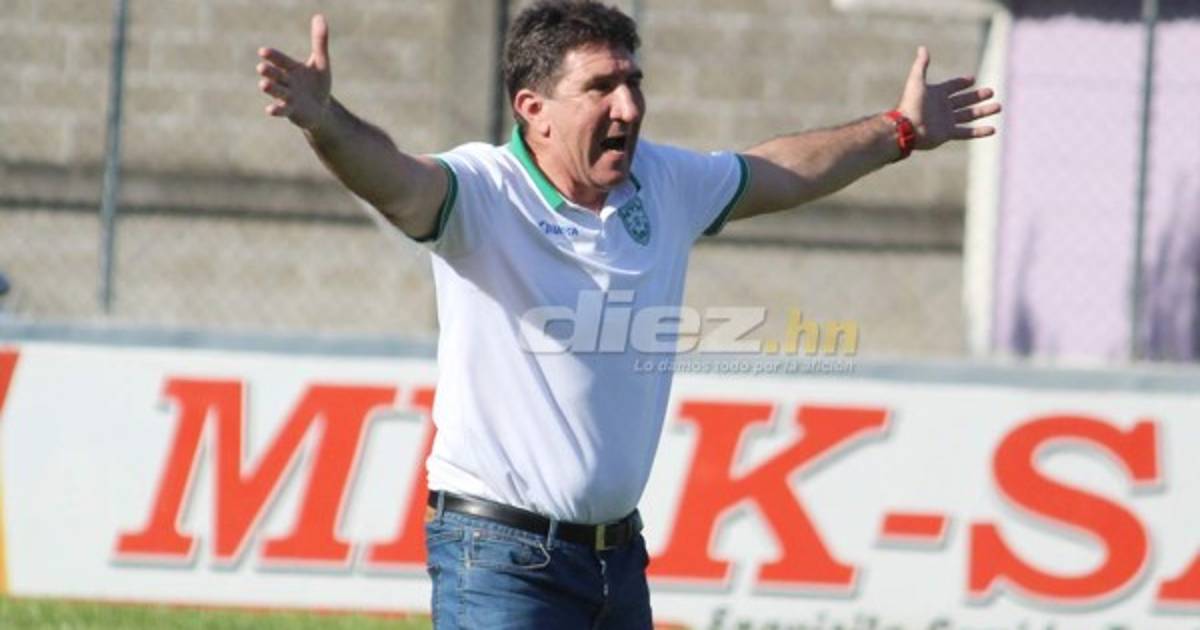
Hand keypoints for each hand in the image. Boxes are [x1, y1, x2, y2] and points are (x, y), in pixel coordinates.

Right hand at [256, 14, 331, 131]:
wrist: (321, 108)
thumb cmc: (317, 84)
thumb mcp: (321, 62)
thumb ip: (319, 41)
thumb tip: (320, 17)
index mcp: (291, 68)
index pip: (281, 60)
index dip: (273, 56)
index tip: (263, 51)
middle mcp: (286, 81)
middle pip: (276, 75)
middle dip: (269, 72)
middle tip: (261, 68)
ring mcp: (287, 96)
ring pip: (278, 91)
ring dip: (270, 88)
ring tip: (263, 84)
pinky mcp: (291, 110)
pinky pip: (282, 110)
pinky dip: (277, 109)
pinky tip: (269, 109)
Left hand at [895, 46, 1001, 150]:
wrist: (907, 128)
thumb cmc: (911, 104)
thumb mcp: (916, 81)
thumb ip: (921, 65)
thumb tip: (922, 48)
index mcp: (936, 94)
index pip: (952, 86)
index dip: (961, 82)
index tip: (973, 79)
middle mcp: (942, 107)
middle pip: (964, 100)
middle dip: (977, 96)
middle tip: (991, 92)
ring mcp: (946, 121)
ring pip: (969, 115)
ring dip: (983, 111)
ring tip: (998, 107)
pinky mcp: (948, 133)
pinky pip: (967, 132)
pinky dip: (979, 131)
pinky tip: (992, 129)